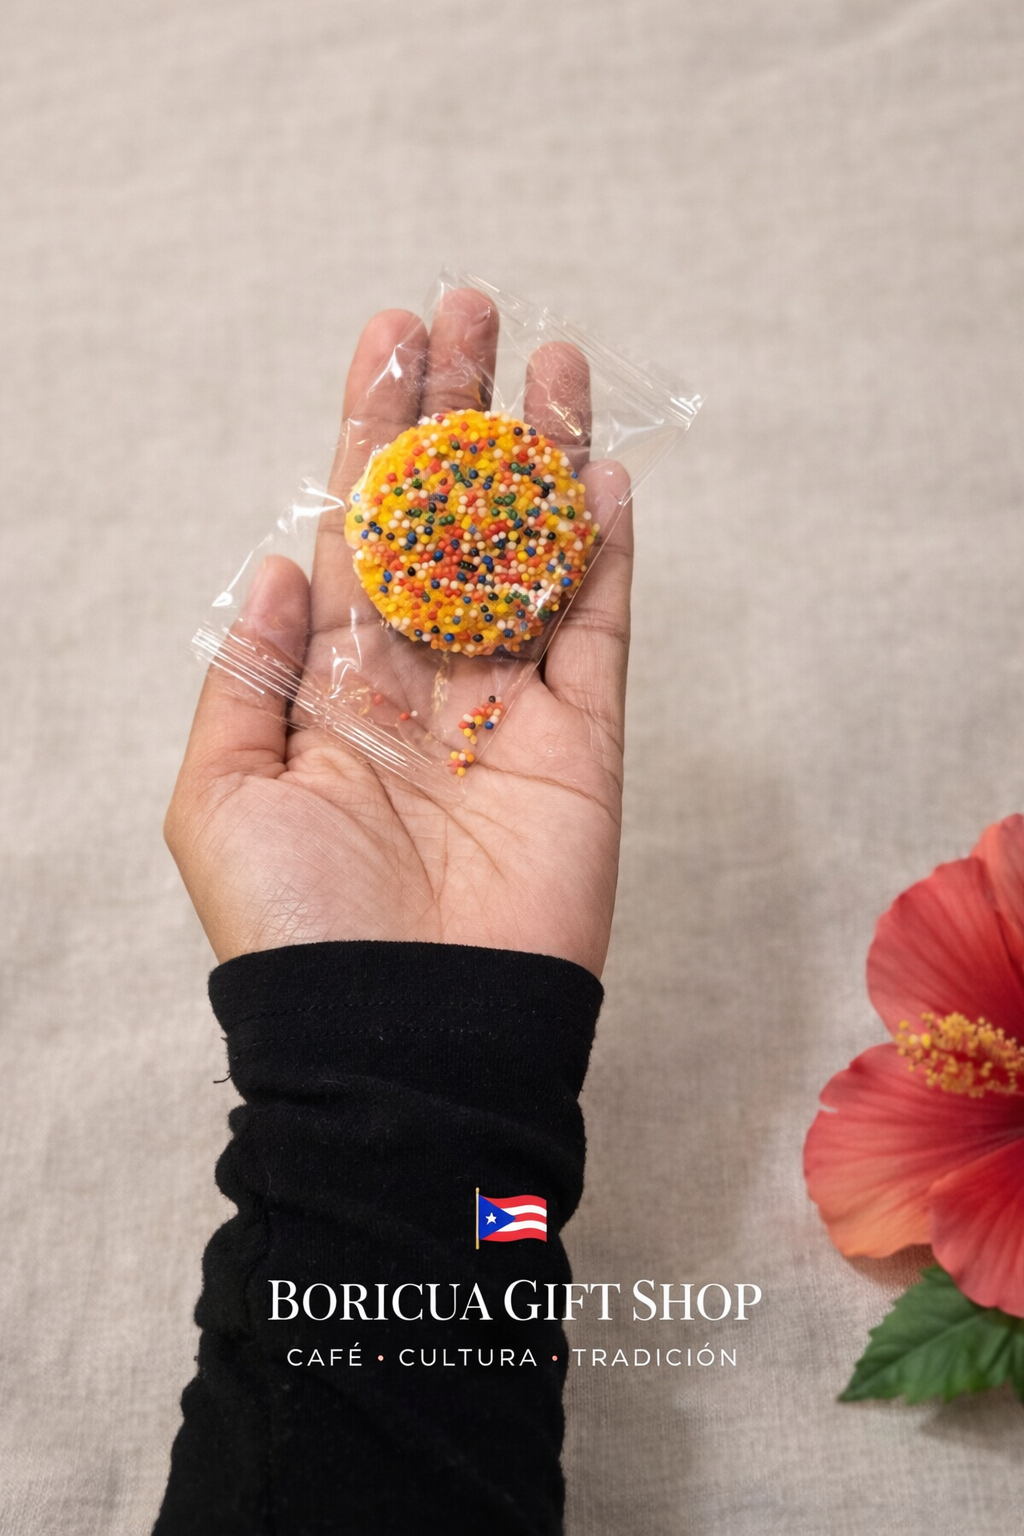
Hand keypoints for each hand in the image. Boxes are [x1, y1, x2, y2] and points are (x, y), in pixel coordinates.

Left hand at [165, 288, 632, 976]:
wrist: (407, 1030)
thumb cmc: (295, 926)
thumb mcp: (222, 797)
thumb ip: (250, 672)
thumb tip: (278, 560)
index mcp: (335, 686)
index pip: (359, 533)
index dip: (372, 437)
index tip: (388, 342)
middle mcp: (424, 683)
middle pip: (449, 522)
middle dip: (459, 417)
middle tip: (472, 309)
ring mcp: (511, 710)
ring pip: (531, 557)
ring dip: (543, 459)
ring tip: (554, 358)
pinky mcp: (587, 744)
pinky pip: (601, 633)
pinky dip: (607, 557)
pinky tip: (605, 477)